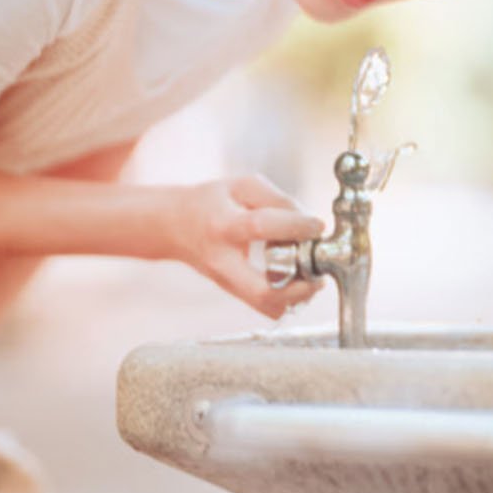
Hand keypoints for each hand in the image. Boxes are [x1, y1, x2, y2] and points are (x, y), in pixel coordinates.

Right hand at [172, 174, 324, 318]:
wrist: (173, 226)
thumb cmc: (210, 203)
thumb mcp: (241, 186)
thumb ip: (276, 198)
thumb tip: (307, 220)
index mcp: (224, 225)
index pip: (262, 227)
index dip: (295, 227)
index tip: (317, 226)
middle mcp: (223, 260)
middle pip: (263, 292)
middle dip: (300, 289)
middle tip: (319, 275)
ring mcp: (226, 282)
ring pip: (266, 306)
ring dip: (297, 296)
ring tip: (309, 276)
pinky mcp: (232, 292)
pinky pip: (264, 306)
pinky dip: (285, 298)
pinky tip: (293, 279)